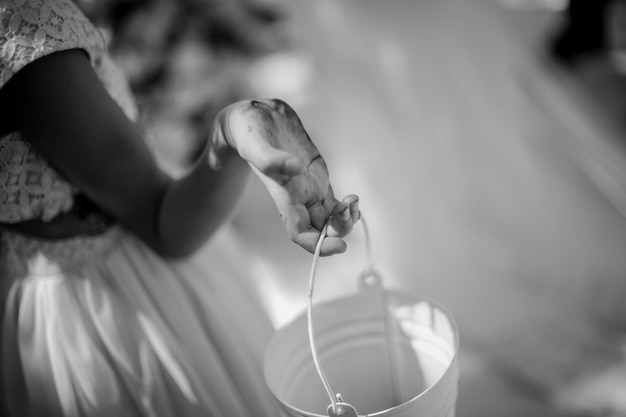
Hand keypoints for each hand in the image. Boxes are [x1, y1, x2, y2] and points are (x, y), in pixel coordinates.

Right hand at [212, 98, 359, 254]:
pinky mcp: (317, 177)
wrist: (253, 116)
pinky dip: (346, 208)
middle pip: (320, 230)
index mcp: (283, 195)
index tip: (340, 246)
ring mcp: (309, 188)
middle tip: (349, 209)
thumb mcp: (254, 142)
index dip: (319, 245)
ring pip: (330, 218)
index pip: (300, 233)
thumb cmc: (248, 130)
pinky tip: (354, 202)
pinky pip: (333, 202)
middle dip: (338, 230)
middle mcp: (297, 197)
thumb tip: (294, 168)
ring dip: (345, 219)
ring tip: (353, 202)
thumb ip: (270, 158)